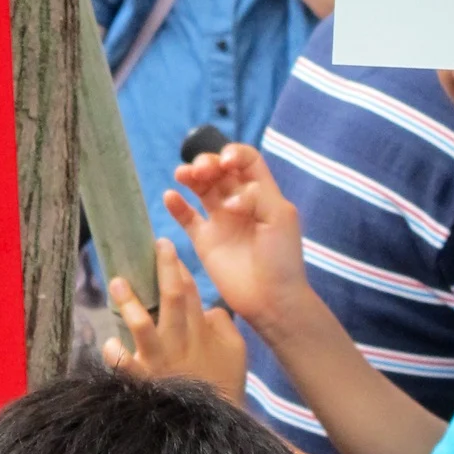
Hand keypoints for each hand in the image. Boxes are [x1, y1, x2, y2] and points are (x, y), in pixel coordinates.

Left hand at [102, 241, 246, 407]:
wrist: (214, 426)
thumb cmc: (223, 384)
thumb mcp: (236, 353)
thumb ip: (225, 325)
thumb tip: (210, 306)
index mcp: (201, 331)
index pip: (190, 292)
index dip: (177, 267)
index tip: (164, 246)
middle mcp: (179, 341)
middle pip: (172, 298)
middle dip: (164, 269)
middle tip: (154, 246)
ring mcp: (160, 361)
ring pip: (142, 326)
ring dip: (129, 303)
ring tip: (116, 282)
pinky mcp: (145, 381)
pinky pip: (125, 366)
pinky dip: (116, 354)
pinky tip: (110, 343)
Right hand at [162, 143, 313, 342]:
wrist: (272, 300)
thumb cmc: (283, 259)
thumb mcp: (280, 218)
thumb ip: (256, 196)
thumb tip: (229, 198)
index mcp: (261, 193)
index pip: (246, 160)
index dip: (233, 154)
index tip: (225, 162)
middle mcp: (239, 202)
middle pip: (218, 170)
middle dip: (207, 162)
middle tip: (202, 171)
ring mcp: (220, 221)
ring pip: (201, 188)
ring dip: (190, 175)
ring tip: (182, 175)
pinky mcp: (205, 241)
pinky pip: (186, 218)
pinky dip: (176, 205)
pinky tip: (170, 197)